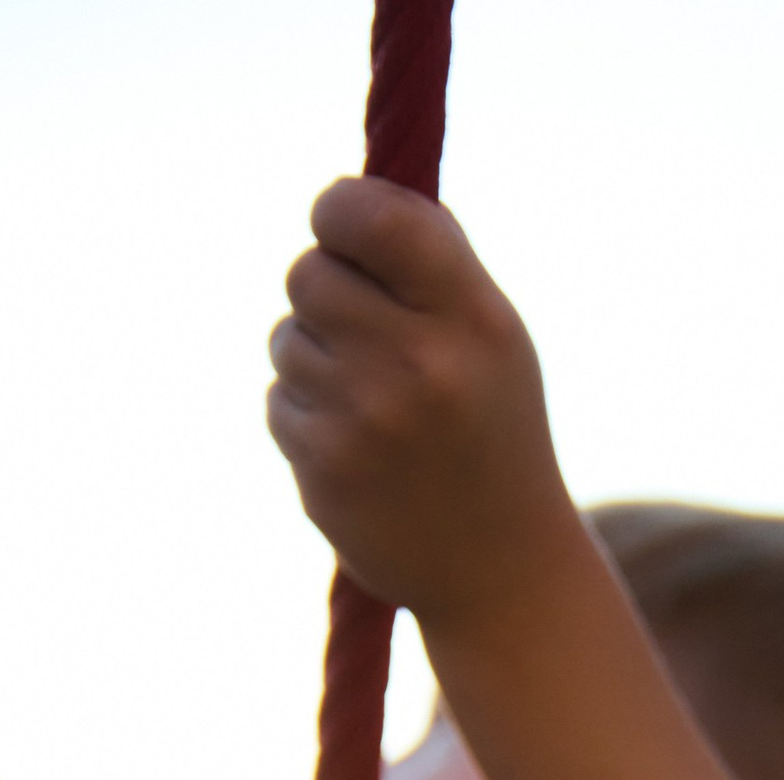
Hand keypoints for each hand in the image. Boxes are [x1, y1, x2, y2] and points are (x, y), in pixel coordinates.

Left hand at [265, 179, 579, 632]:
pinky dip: (308, 415)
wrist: (503, 573)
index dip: (337, 210)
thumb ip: (430, 262)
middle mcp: (420, 367)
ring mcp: (366, 423)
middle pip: (307, 273)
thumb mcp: (495, 338)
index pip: (371, 216)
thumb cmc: (494, 432)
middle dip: (324, 291)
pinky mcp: (325, 470)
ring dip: (316, 358)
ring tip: (374, 404)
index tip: (339, 228)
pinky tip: (359, 450)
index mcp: (472, 320)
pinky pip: (279, 401)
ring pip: (287, 338)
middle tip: (363, 330)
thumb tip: (346, 201)